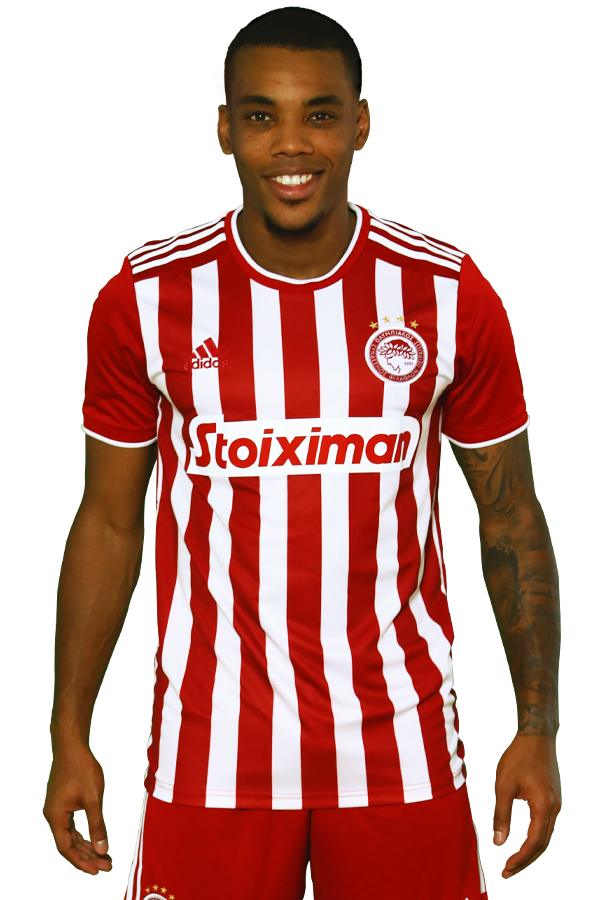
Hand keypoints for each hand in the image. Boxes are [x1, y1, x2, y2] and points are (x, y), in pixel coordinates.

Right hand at [44, 743, 111, 873]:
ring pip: (72, 834)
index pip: (67, 848)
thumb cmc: (82, 768)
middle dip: (88, 855)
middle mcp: (54, 815)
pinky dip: (84, 833)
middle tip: (106, 865)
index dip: (82, 861)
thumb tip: (101, 849)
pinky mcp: (64, 803)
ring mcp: (58, 809)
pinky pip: (73, 824)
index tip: (97, 870)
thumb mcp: (93, 798)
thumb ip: (96, 825)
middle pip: (70, 843)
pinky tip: (95, 839)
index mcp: (56, 816)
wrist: (72, 745)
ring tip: (104, 856)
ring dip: (87, 845)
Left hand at [493, 734, 560, 876]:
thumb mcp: (504, 785)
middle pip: (542, 843)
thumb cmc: (518, 757)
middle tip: (508, 870)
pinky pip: (545, 823)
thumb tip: (499, 841)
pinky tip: (522, 839)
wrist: (536, 736)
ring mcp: (556, 803)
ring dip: (530, 849)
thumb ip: (502, 814)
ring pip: (545, 834)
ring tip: (513, 860)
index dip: (520, 857)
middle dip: (525, 859)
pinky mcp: (553, 798)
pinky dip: (535, 836)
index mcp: (544, 806)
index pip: (533, 842)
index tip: (506, 867)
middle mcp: (554, 808)